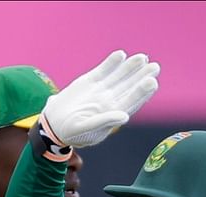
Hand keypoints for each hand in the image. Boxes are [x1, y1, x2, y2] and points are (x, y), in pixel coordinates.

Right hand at [39, 50, 159, 148]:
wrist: (52, 124)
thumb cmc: (70, 132)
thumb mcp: (86, 129)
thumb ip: (104, 121)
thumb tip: (124, 116)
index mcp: (113, 114)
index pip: (132, 101)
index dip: (142, 92)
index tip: (151, 82)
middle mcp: (110, 100)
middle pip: (130, 86)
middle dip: (142, 76)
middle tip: (154, 67)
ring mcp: (101, 89)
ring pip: (119, 76)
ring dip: (130, 66)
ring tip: (142, 57)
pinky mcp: (91, 81)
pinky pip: (104, 70)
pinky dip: (111, 62)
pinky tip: (120, 55)